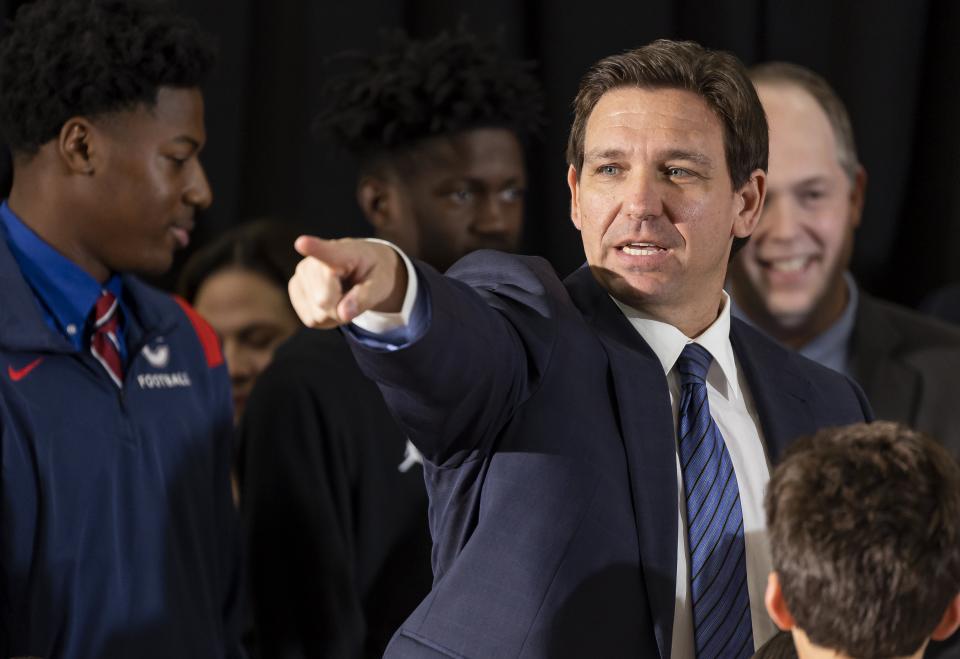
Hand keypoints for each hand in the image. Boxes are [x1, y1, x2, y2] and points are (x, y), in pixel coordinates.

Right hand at [288, 236, 407, 327]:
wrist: (361, 266)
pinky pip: (312, 320)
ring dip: (335, 314)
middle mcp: (313, 261)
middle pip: (324, 302)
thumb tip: (343, 314)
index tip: (301, 243)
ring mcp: (300, 275)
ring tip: (343, 295)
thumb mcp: (381, 284)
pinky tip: (332, 301)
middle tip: (353, 294)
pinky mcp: (294, 290)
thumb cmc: (373, 272)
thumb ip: (365, 298)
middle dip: (341, 309)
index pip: (323, 251)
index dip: (312, 248)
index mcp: (340, 253)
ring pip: (318, 315)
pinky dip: (326, 318)